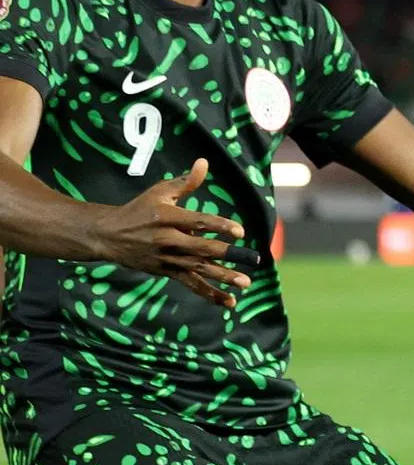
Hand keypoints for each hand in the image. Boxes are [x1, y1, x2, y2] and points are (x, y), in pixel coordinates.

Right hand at [86, 159, 258, 307]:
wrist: (108, 236)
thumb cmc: (139, 209)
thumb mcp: (159, 192)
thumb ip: (186, 182)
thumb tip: (204, 162)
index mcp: (167, 218)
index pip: (198, 222)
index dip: (220, 226)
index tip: (240, 232)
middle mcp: (168, 240)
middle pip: (202, 249)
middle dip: (229, 255)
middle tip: (253, 259)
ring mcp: (167, 259)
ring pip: (199, 270)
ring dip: (223, 278)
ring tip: (245, 283)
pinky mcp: (167, 272)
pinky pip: (191, 285)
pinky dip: (210, 294)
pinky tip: (230, 302)